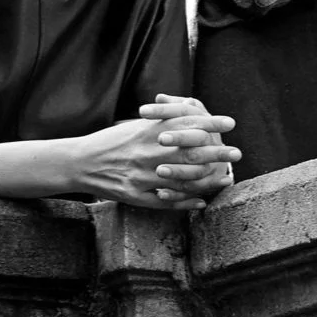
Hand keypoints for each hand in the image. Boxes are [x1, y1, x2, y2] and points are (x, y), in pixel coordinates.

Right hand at [68, 101, 239, 205]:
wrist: (79, 163)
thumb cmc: (108, 142)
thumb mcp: (134, 126)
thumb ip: (160, 123)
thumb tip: (187, 113)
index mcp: (146, 133)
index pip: (185, 124)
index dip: (210, 122)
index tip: (230, 122)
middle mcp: (147, 154)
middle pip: (189, 153)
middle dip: (216, 152)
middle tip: (237, 152)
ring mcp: (142, 178)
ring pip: (182, 180)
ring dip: (207, 180)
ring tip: (226, 179)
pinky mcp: (135, 196)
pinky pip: (165, 202)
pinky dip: (186, 203)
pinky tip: (202, 202)